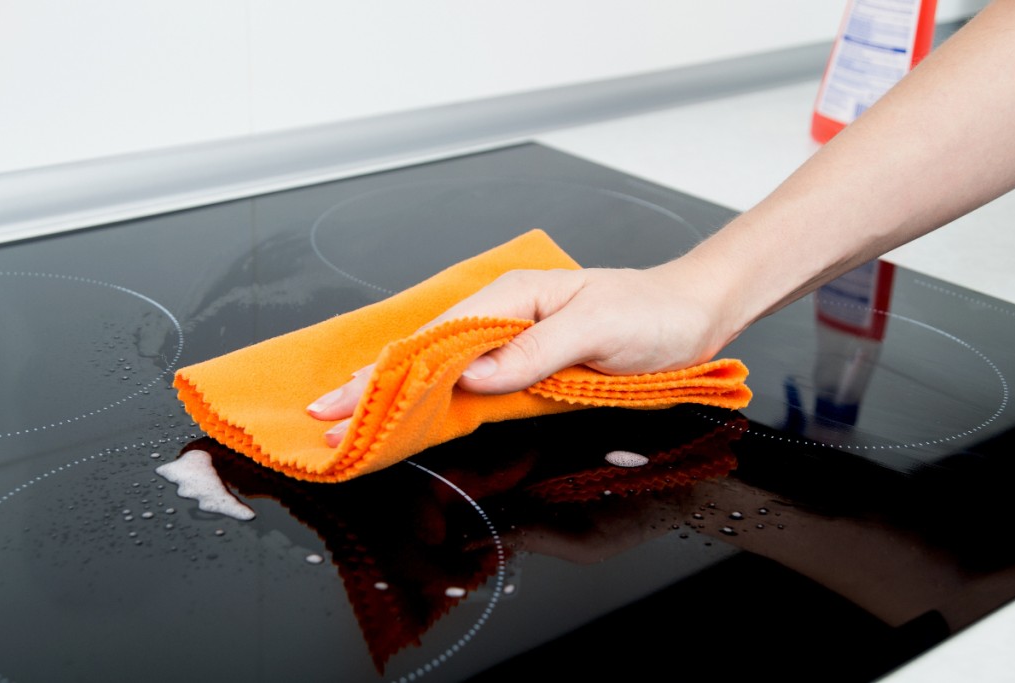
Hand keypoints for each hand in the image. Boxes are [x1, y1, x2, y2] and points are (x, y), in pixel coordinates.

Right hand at [306, 261, 739, 446]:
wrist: (689, 316)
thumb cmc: (649, 313)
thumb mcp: (594, 327)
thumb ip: (534, 351)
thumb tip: (473, 376)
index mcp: (511, 297)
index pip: (435, 337)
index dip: (388, 372)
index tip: (349, 399)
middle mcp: (503, 316)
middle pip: (425, 352)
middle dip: (374, 383)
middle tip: (325, 417)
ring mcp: (512, 341)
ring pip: (440, 368)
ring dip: (395, 393)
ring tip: (351, 418)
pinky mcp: (527, 365)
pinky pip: (471, 382)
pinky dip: (434, 397)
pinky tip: (410, 411)